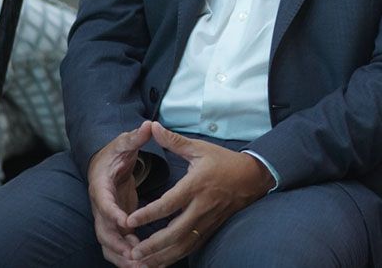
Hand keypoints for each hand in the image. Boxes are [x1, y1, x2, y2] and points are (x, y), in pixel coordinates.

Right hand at [88, 121, 150, 266]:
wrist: (106, 163)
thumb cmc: (116, 153)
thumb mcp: (124, 143)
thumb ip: (134, 137)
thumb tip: (147, 124)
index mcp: (100, 186)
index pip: (104, 202)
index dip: (113, 213)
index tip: (125, 223)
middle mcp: (100, 205)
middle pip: (103, 230)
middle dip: (118, 245)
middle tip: (134, 256)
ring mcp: (106, 217)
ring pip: (109, 243)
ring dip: (122, 256)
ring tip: (141, 267)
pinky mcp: (114, 224)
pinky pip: (117, 244)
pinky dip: (127, 255)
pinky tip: (143, 264)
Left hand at [124, 122, 273, 266]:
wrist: (252, 177)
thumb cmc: (223, 161)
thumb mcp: (200, 148)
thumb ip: (174, 141)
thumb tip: (153, 127)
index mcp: (196, 185)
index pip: (169, 203)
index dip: (149, 214)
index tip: (129, 221)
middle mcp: (202, 206)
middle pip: (176, 231)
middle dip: (153, 245)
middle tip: (133, 252)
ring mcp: (207, 220)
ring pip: (184, 244)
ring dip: (162, 256)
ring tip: (141, 263)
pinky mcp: (210, 229)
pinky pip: (192, 247)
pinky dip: (174, 256)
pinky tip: (159, 262)